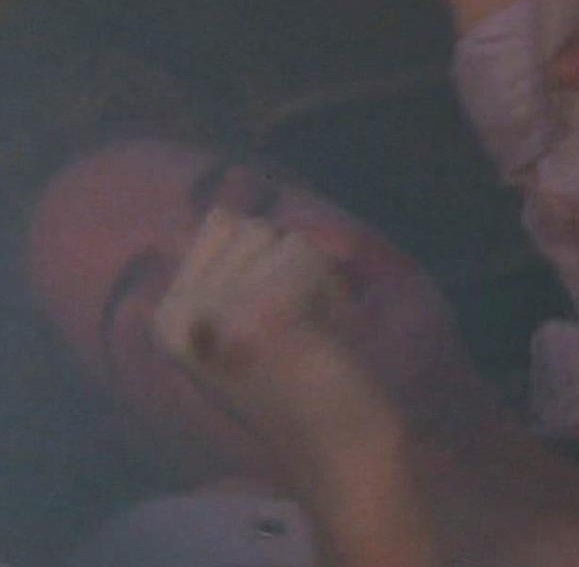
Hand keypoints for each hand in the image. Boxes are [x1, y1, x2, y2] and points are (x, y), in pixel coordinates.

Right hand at [153, 208, 389, 451]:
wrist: (337, 446)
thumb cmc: (302, 381)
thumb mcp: (240, 325)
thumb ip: (226, 271)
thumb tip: (226, 208)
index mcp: (167, 316)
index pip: (220, 223)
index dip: (267, 258)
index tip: (274, 317)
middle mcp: (178, 312)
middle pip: (252, 225)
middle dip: (292, 267)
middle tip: (298, 328)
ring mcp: (216, 312)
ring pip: (283, 238)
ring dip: (315, 280)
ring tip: (312, 333)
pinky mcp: (261, 313)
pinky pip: (309, 255)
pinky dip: (332, 290)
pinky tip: (326, 337)